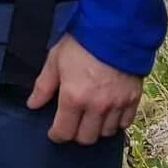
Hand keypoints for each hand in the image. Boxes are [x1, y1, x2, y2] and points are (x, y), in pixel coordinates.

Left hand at [27, 32, 141, 144]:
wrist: (116, 28)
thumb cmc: (83, 42)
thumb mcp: (55, 60)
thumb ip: (43, 86)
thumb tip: (33, 104)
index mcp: (74, 98)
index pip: (64, 132)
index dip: (57, 135)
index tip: (54, 132)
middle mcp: (96, 107)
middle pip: (86, 138)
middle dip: (76, 135)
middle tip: (72, 124)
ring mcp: (117, 104)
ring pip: (106, 133)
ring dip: (97, 129)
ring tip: (91, 118)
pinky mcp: (133, 98)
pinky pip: (125, 122)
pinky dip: (117, 122)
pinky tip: (110, 113)